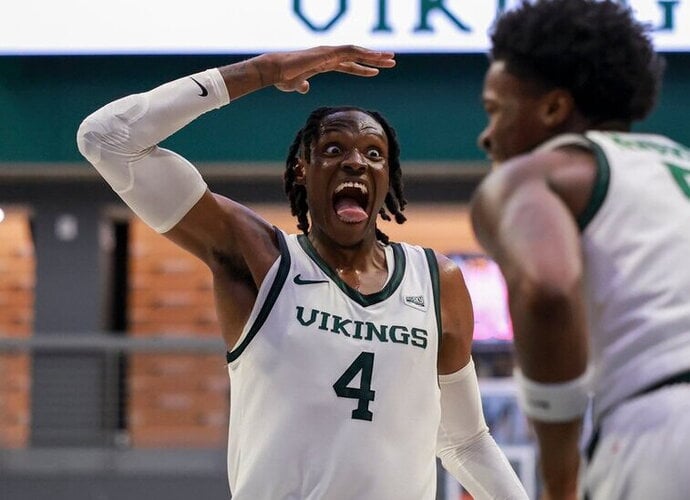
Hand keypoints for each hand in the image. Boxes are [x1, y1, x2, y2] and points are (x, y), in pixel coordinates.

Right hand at [258, 45, 395, 93]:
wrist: (275, 71)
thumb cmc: (283, 78)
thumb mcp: (296, 84)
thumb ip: (302, 85)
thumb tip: (305, 88)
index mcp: (324, 63)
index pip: (348, 65)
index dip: (362, 69)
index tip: (376, 71)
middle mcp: (329, 55)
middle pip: (356, 56)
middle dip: (374, 59)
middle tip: (391, 61)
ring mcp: (329, 52)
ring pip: (357, 52)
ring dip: (374, 55)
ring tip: (390, 59)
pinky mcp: (327, 53)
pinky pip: (350, 51)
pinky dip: (364, 53)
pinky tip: (376, 57)